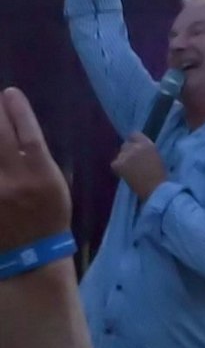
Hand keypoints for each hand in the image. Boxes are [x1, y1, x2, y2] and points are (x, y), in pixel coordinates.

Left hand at [0, 88, 70, 256]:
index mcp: (41, 173)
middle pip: (0, 137)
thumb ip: (39, 159)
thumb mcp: (56, 184)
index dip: (18, 110)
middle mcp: (14, 179)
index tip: (9, 92)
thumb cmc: (49, 216)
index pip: (28, 133)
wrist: (31, 255)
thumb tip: (20, 133)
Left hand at [111, 134, 167, 202]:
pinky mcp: (118, 165)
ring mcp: (125, 155)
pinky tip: (125, 173)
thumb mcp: (156, 155)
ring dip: (123, 160)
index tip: (136, 147)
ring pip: (120, 154)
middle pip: (125, 145)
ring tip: (130, 169)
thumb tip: (137, 148)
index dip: (134, 141)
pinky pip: (115, 163)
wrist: (155, 188)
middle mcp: (135, 147)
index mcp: (147, 144)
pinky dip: (118, 167)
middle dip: (128, 151)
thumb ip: (146, 149)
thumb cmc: (159, 174)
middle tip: (133, 161)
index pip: (134, 134)